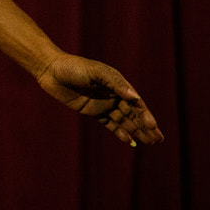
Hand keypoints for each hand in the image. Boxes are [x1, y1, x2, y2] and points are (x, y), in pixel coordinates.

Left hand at [36, 53, 163, 146]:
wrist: (51, 71)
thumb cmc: (74, 67)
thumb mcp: (96, 72)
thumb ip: (115, 83)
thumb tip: (134, 97)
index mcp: (117, 83)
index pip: (136, 102)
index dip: (145, 115)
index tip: (152, 126)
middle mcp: (113, 95)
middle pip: (133, 113)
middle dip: (146, 126)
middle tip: (158, 140)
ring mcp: (103, 104)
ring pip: (124, 120)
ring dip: (136, 131)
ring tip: (149, 142)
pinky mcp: (92, 111)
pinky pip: (109, 124)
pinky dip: (120, 132)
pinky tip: (130, 141)